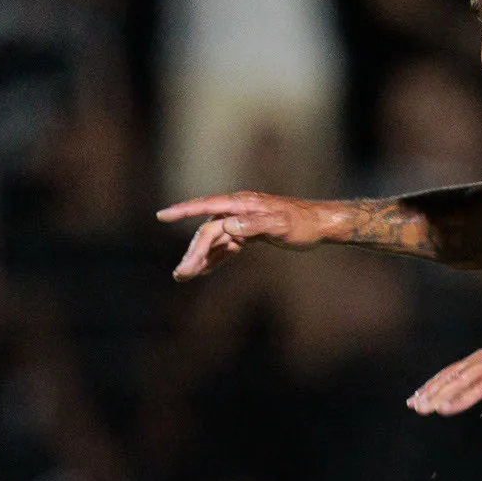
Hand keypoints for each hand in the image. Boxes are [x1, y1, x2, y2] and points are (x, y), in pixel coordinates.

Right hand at [157, 192, 333, 279]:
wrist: (319, 225)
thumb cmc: (302, 223)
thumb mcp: (281, 224)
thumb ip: (254, 225)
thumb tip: (228, 226)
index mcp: (242, 204)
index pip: (207, 207)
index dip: (183, 211)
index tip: (162, 215)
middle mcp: (238, 211)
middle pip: (208, 231)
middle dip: (193, 253)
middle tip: (181, 274)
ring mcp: (242, 222)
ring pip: (215, 241)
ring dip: (200, 258)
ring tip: (185, 276)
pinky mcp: (248, 233)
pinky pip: (226, 246)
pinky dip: (215, 259)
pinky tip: (204, 272)